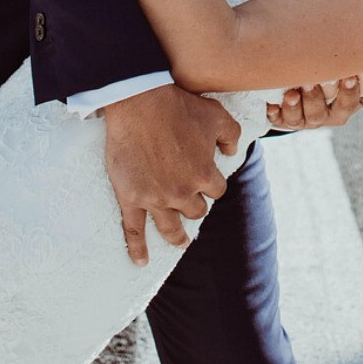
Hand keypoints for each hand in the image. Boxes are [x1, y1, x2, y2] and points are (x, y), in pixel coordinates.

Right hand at [102, 84, 241, 265]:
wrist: (139, 103)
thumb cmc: (179, 106)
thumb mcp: (217, 115)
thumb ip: (231, 135)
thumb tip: (231, 153)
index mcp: (204, 174)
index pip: (217, 191)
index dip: (213, 184)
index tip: (207, 179)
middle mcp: (182, 192)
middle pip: (195, 210)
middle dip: (195, 205)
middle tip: (190, 200)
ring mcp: (155, 198)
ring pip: (170, 227)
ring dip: (177, 236)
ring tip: (180, 242)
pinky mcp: (130, 197)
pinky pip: (134, 231)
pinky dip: (137, 248)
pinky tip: (141, 261)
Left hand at [266, 78, 362, 130]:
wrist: (300, 101)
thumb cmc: (334, 89)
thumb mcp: (357, 88)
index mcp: (342, 109)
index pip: (349, 103)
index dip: (349, 92)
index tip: (349, 75)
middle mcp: (322, 117)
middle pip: (322, 113)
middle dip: (318, 99)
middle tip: (313, 82)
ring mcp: (301, 120)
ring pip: (298, 118)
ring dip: (296, 105)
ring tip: (293, 92)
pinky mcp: (280, 118)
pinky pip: (276, 120)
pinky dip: (274, 112)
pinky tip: (271, 103)